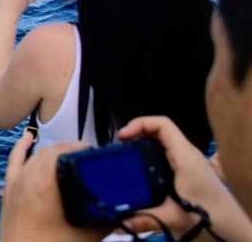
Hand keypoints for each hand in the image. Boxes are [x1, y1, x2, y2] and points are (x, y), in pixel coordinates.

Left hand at [0, 131, 105, 241]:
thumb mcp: (87, 235)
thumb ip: (106, 219)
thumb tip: (123, 209)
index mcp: (46, 183)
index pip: (66, 152)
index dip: (82, 149)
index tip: (95, 154)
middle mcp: (29, 176)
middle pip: (52, 151)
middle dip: (71, 151)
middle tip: (87, 158)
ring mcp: (17, 181)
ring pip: (36, 155)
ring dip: (53, 152)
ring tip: (69, 156)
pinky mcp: (9, 188)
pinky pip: (14, 160)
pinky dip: (22, 147)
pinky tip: (27, 138)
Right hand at [118, 117, 249, 238]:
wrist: (231, 226)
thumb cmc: (211, 217)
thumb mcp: (175, 217)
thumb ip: (145, 219)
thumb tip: (122, 220)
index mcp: (186, 157)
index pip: (162, 124)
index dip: (139, 124)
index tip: (122, 136)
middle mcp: (188, 154)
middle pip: (158, 131)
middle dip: (136, 134)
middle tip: (119, 147)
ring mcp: (189, 161)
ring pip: (161, 142)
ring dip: (142, 145)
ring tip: (125, 156)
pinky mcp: (188, 169)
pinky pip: (165, 153)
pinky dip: (150, 155)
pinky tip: (140, 170)